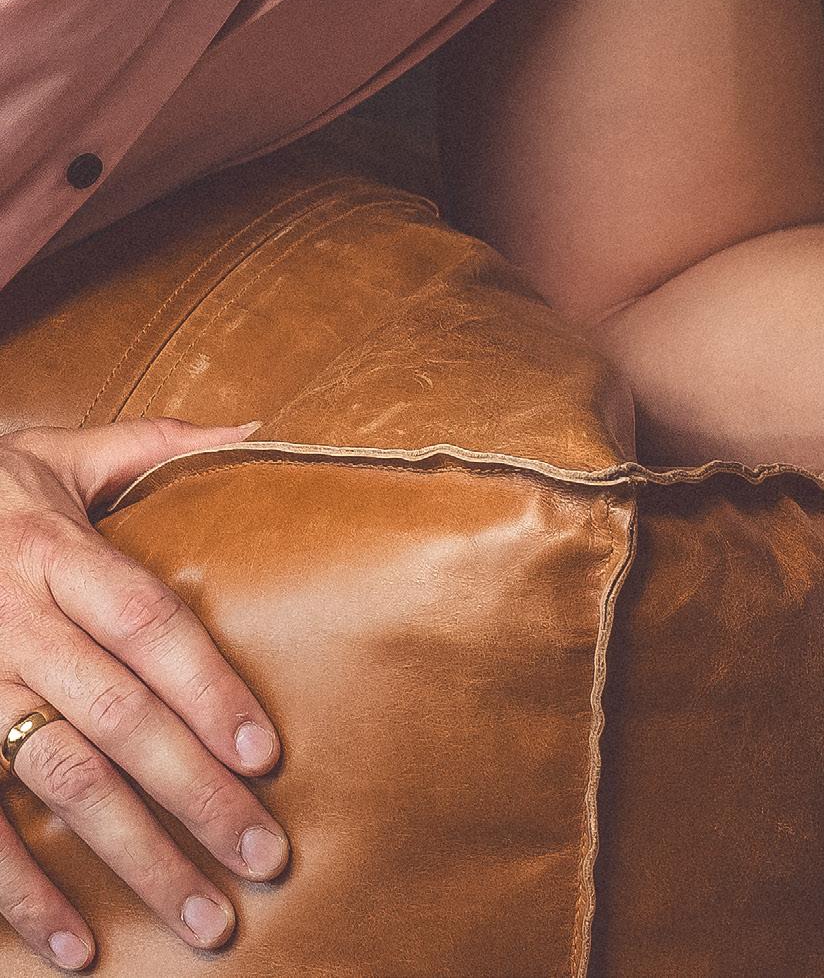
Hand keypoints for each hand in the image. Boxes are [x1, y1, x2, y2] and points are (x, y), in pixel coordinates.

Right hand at [0, 417, 289, 968]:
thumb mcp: (57, 452)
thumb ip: (153, 443)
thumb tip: (260, 432)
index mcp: (53, 548)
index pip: (148, 623)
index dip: (208, 688)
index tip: (265, 754)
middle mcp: (14, 620)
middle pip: (119, 716)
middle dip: (195, 795)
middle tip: (264, 857)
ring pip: (63, 780)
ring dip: (136, 856)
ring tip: (204, 917)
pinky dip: (23, 892)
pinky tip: (76, 945)